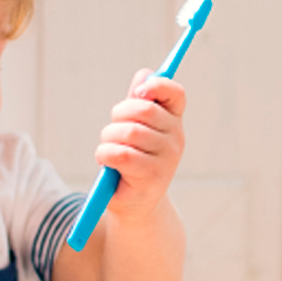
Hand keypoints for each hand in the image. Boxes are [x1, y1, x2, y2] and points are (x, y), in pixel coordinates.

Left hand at [95, 72, 185, 220]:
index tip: (138, 91)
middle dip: (118, 116)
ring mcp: (167, 159)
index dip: (157, 85)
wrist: (135, 206)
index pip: (175, 94)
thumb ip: (139, 102)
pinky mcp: (151, 177)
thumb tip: (144, 75)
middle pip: (143, 110)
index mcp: (174, 122)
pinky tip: (106, 162)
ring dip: (108, 139)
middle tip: (111, 130)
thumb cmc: (132, 162)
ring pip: (128, 132)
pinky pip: (120, 154)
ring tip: (107, 150)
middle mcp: (176, 139)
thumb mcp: (136, 130)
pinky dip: (105, 154)